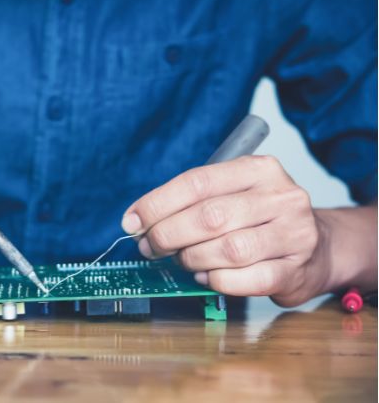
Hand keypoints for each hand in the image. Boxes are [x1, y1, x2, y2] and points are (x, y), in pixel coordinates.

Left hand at [122, 155, 323, 306]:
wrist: (319, 246)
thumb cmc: (260, 219)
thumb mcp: (232, 195)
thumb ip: (190, 203)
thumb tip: (137, 221)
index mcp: (259, 169)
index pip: (197, 182)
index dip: (157, 204)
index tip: (132, 221)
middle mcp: (281, 197)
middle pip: (209, 216)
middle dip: (167, 235)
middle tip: (151, 247)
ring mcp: (294, 234)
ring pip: (226, 250)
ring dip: (192, 259)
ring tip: (183, 261)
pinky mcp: (296, 270)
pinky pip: (244, 280)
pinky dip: (216, 281)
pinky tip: (207, 277)